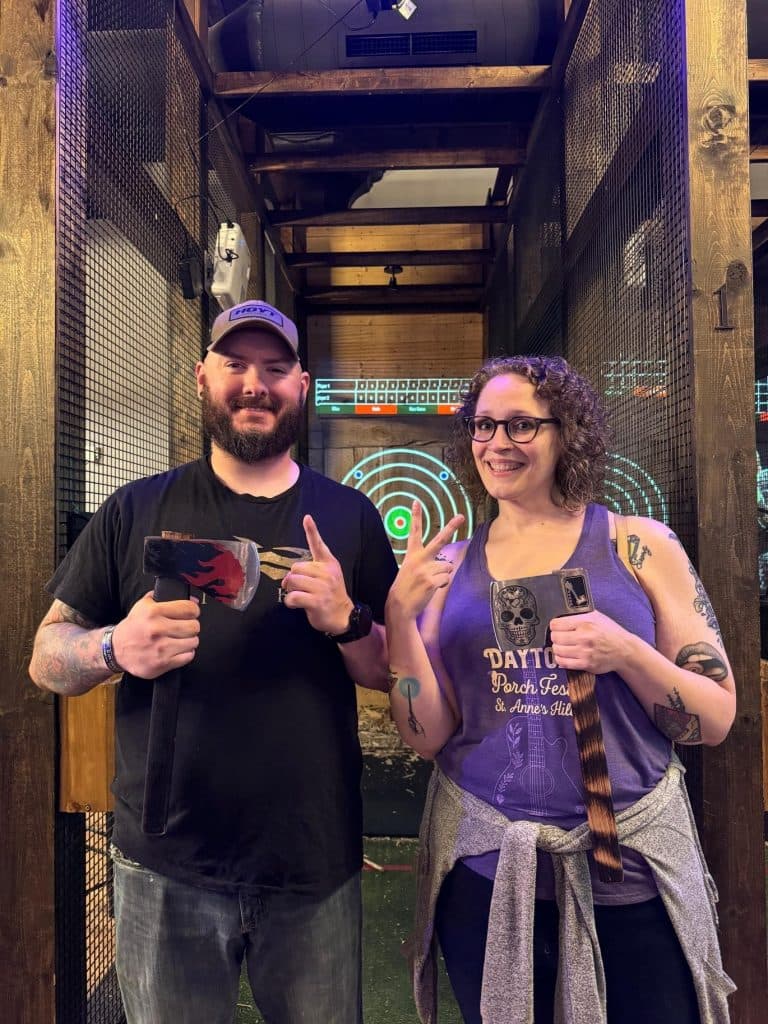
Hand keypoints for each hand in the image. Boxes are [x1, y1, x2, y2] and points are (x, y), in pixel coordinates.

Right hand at [111, 592, 199, 678]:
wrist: (116, 650)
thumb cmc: (134, 627)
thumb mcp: (144, 605)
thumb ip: (165, 597)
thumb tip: (193, 599)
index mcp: (153, 612)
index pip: (189, 608)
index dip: (194, 610)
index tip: (191, 613)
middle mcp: (157, 629)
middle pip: (194, 626)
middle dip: (192, 626)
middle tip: (185, 628)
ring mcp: (160, 647)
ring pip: (193, 642)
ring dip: (189, 641)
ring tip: (180, 639)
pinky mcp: (162, 663)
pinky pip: (188, 656)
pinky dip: (186, 654)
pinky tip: (177, 650)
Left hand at [281, 515, 354, 633]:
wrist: (343, 617)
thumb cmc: (331, 596)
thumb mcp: (328, 577)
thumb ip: (312, 570)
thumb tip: (288, 575)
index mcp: (329, 564)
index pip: (319, 545)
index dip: (312, 530)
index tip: (307, 518)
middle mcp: (327, 573)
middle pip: (295, 568)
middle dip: (292, 579)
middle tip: (297, 588)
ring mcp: (322, 587)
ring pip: (292, 581)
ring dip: (290, 591)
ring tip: (299, 596)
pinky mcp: (316, 601)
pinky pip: (292, 596)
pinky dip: (290, 602)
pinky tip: (296, 604)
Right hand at [385, 502, 463, 621]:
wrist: (399, 605)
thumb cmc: (406, 586)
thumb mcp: (410, 569)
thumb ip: (425, 562)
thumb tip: (449, 564)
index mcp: (412, 554)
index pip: (414, 532)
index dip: (415, 517)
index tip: (416, 502)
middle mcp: (419, 559)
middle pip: (439, 540)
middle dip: (451, 527)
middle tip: (461, 516)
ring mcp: (425, 570)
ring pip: (448, 567)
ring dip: (442, 575)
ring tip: (429, 582)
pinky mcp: (431, 581)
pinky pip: (446, 579)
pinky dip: (442, 585)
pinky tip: (430, 589)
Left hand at [549, 609, 631, 674]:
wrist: (624, 651)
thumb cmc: (610, 632)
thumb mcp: (597, 617)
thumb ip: (579, 615)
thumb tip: (562, 613)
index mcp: (585, 623)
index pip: (556, 624)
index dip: (554, 626)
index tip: (557, 627)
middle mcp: (584, 637)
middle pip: (555, 638)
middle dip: (555, 637)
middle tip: (559, 638)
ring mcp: (585, 652)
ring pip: (557, 650)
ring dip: (557, 649)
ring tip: (562, 647)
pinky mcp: (586, 664)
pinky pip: (563, 662)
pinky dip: (561, 659)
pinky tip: (565, 656)